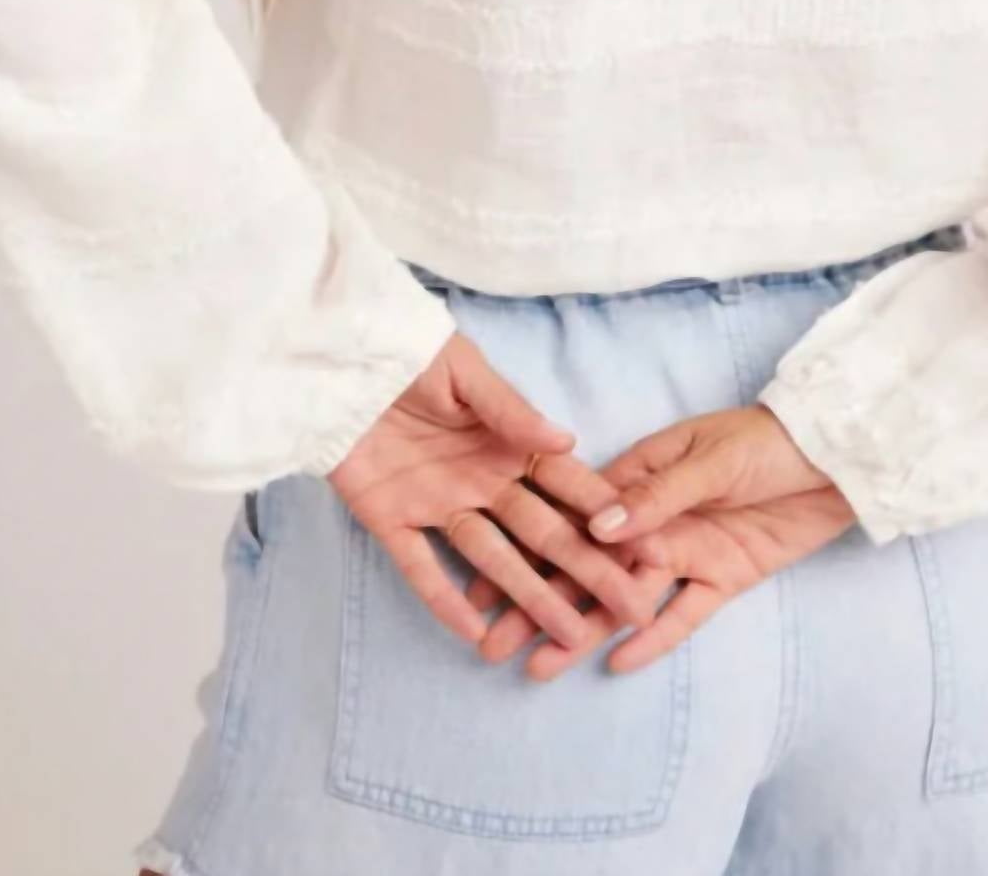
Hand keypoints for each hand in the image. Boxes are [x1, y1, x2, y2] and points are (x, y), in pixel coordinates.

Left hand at [323, 328, 660, 654]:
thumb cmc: (408, 351)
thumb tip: (569, 442)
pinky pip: (422, 567)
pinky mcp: (390, 520)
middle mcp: (481, 481)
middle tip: (632, 610)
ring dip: (529, 598)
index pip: (565, 485)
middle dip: (588, 572)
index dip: (604, 516)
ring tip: (569, 637)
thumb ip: (511, 410)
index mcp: (506, 442)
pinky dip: (445, 599)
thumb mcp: (462, 371)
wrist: (337, 358)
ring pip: (493, 559)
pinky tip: (474, 633)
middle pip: (543, 533)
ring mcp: (438, 504)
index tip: (650, 546)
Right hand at [465, 402, 855, 677]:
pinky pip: (683, 615)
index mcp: (639, 475)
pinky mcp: (723, 576)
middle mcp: (654, 517)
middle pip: (585, 566)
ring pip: (624, 598)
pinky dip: (654, 638)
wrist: (836, 456)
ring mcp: (686, 549)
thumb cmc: (766, 441)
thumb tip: (598, 529)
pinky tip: (617, 662)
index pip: (572, 518)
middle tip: (493, 642)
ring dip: (583, 630)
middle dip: (538, 601)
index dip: (526, 549)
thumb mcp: (709, 460)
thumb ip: (658, 497)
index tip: (482, 579)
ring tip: (540, 666)